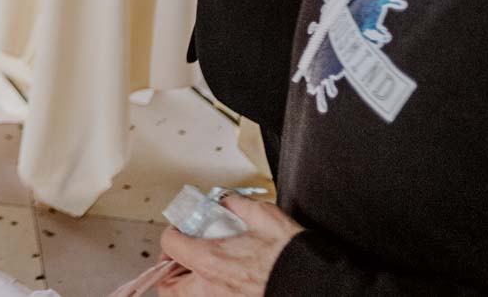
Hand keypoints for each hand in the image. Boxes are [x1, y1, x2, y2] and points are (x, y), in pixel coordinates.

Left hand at [157, 196, 303, 296]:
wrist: (319, 284)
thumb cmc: (292, 255)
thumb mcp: (263, 216)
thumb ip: (235, 205)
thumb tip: (224, 201)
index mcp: (210, 260)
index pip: (170, 245)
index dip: (173, 233)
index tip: (182, 231)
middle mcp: (211, 288)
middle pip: (168, 286)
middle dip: (169, 271)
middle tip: (177, 260)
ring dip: (185, 288)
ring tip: (194, 275)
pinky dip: (206, 294)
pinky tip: (218, 284)